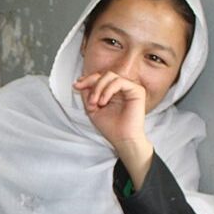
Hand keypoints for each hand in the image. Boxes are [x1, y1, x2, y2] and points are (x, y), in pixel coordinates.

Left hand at [73, 72, 153, 188]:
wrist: (122, 139)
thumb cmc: (110, 127)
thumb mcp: (92, 109)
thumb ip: (87, 95)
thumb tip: (79, 82)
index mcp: (111, 91)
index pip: (99, 78)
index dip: (87, 80)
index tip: (76, 86)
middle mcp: (121, 88)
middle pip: (104, 74)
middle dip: (92, 84)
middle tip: (89, 101)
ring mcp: (129, 88)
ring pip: (110, 76)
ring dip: (98, 88)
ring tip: (96, 103)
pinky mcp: (137, 90)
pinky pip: (119, 82)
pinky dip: (108, 90)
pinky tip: (103, 102)